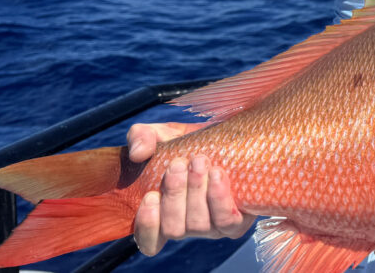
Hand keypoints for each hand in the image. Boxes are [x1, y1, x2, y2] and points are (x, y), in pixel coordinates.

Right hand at [126, 122, 254, 255]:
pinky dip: (219, 199)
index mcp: (163, 214)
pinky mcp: (236, 223)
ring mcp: (211, 228)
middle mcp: (186, 226)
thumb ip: (141, 137)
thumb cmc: (190, 142)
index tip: (150, 195)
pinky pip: (227, 222)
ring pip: (198, 225)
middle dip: (175, 195)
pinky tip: (217, 174)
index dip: (148, 225)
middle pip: (174, 228)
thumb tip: (138, 153)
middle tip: (179, 164)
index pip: (149, 241)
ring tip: (200, 161)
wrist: (230, 140)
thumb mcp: (162, 134)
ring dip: (197, 191)